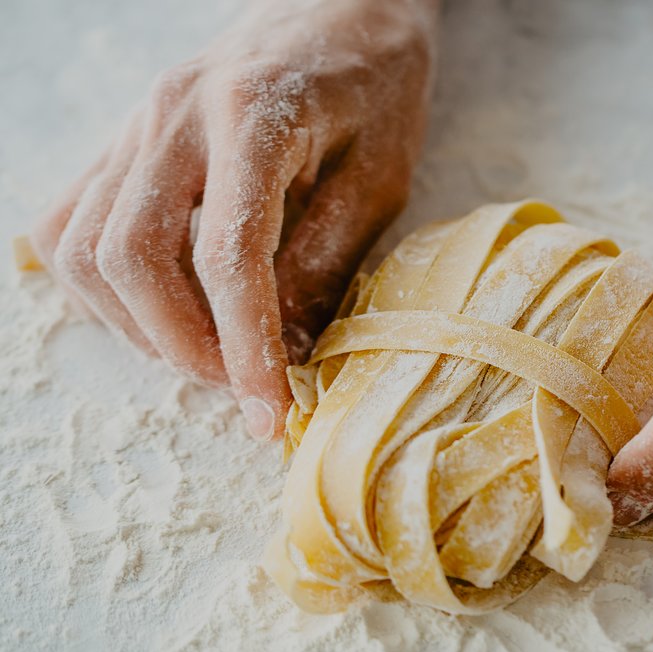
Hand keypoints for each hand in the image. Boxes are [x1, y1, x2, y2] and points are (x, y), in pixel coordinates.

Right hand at [30, 0, 437, 439]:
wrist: (339, 10)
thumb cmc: (374, 88)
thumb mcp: (380, 177)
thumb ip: (325, 258)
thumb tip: (279, 347)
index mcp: (252, 115)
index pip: (226, 253)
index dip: (243, 347)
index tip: (266, 411)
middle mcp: (174, 115)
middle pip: (131, 255)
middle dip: (182, 346)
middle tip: (239, 387)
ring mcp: (137, 125)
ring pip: (86, 248)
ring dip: (138, 325)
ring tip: (207, 355)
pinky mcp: (124, 142)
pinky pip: (72, 225)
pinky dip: (101, 287)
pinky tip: (158, 310)